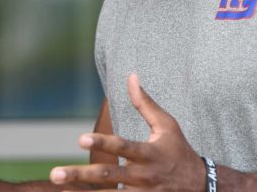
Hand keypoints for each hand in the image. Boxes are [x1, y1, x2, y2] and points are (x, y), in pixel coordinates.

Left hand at [50, 74, 205, 191]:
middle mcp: (143, 176)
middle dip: (81, 175)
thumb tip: (131, 76)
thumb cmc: (179, 151)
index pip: (123, 147)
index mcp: (149, 153)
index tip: (80, 139)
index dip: (102, 143)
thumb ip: (145, 103)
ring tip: (60, 190)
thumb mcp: (167, 125)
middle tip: (56, 173)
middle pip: (108, 175)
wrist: (200, 186)